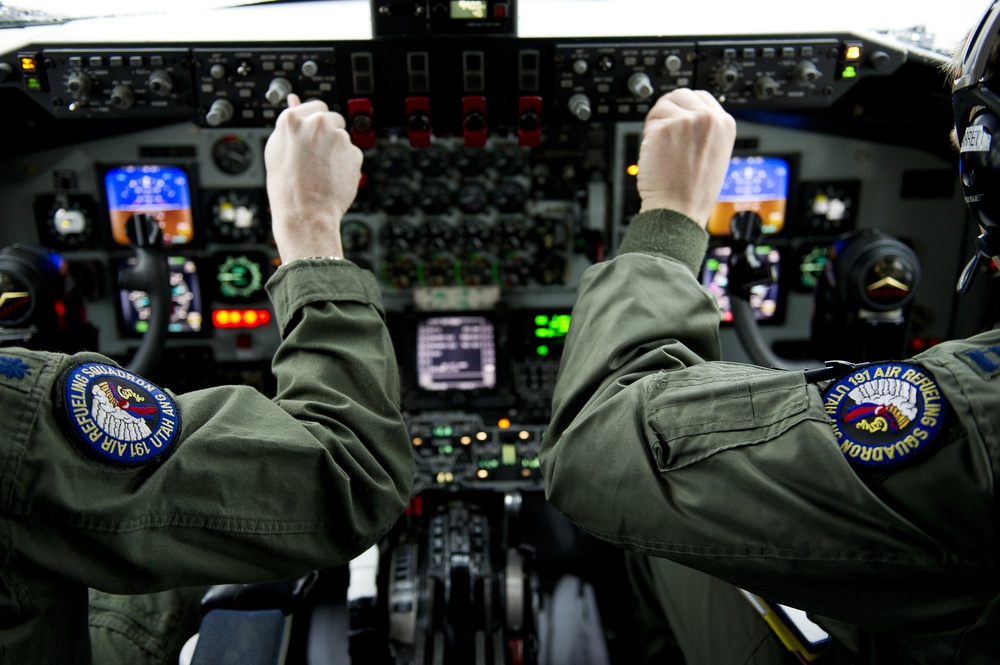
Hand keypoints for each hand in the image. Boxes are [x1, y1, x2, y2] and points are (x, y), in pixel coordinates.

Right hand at [264, 94, 362, 261]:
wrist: (306, 215)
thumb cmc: (286, 188)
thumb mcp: (276, 150)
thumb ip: (288, 123)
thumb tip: (294, 99)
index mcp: (292, 120)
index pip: (313, 106)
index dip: (312, 122)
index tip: (311, 134)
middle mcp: (317, 124)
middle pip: (331, 117)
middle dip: (326, 133)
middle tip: (315, 155)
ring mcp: (338, 137)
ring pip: (341, 136)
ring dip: (335, 149)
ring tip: (321, 170)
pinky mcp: (354, 153)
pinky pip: (351, 153)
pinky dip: (345, 163)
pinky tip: (332, 176)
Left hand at [636, 89, 736, 227]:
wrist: (680, 209)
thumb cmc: (693, 190)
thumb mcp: (714, 153)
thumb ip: (705, 129)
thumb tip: (687, 112)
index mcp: (725, 123)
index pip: (700, 96)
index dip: (684, 107)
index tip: (676, 118)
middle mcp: (708, 118)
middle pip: (679, 95)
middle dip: (668, 112)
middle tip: (665, 135)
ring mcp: (686, 121)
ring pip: (662, 106)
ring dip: (656, 124)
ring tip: (663, 149)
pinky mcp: (665, 128)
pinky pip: (650, 122)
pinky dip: (647, 137)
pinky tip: (656, 155)